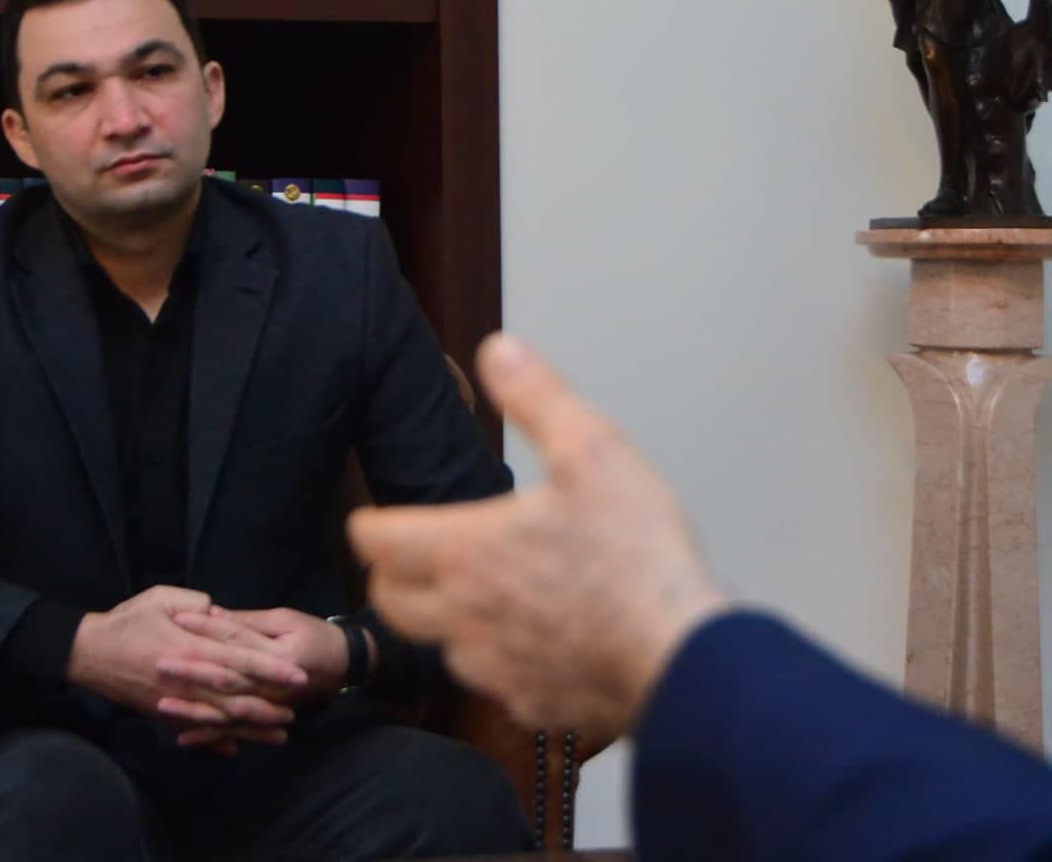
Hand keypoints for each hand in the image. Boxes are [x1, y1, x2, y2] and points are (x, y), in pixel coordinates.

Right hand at [67, 586, 306, 752]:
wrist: (86, 652)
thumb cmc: (127, 619)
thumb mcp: (163, 597)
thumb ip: (198, 603)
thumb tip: (224, 614)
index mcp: (190, 649)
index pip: (240, 662)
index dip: (272, 670)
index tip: (298, 675)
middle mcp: (185, 681)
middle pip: (235, 698)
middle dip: (268, 706)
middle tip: (296, 712)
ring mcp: (172, 702)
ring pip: (218, 720)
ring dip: (249, 728)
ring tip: (278, 734)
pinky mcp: (160, 713)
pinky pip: (192, 730)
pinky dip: (213, 740)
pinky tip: (234, 749)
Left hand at [162, 605, 352, 719]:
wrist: (345, 665)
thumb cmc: (314, 635)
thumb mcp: (286, 619)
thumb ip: (249, 622)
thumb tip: (214, 614)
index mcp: (275, 653)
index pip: (234, 639)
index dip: (206, 629)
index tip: (177, 620)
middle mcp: (270, 683)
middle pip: (225, 677)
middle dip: (191, 671)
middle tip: (160, 663)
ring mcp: (267, 705)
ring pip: (225, 710)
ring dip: (194, 709)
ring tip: (162, 705)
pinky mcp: (264, 717)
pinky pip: (234, 730)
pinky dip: (209, 736)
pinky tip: (181, 738)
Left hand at [349, 334, 731, 741]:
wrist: (682, 657)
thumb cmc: (637, 555)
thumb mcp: (594, 448)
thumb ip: (537, 395)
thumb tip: (497, 349)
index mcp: (464, 551)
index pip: (376, 541)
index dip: (368, 524)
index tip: (372, 517)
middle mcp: (462, 616)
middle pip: (390, 600)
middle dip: (390, 573)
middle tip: (409, 554)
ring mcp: (492, 668)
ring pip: (439, 644)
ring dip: (444, 618)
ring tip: (478, 592)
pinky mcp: (528, 703)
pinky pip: (492, 681)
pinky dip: (497, 657)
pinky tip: (532, 637)